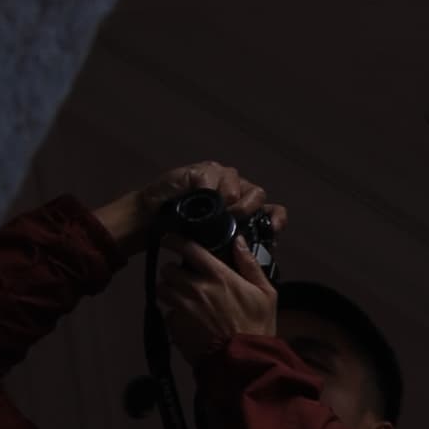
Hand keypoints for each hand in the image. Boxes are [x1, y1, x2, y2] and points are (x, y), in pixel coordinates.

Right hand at [90, 154, 284, 248]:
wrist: (151, 220)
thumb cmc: (182, 233)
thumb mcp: (213, 245)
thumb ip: (233, 246)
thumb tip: (254, 258)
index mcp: (245, 210)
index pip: (272, 211)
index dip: (276, 219)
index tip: (273, 230)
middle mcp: (237, 191)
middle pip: (258, 194)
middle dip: (248, 208)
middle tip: (233, 219)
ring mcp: (220, 178)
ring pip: (237, 182)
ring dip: (229, 197)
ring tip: (216, 210)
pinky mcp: (203, 170)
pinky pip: (213, 174)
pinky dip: (208, 186)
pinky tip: (200, 195)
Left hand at [157, 243, 283, 357]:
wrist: (244, 362)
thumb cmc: (258, 325)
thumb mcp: (266, 293)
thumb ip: (250, 265)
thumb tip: (238, 240)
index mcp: (218, 276)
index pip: (188, 248)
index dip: (175, 240)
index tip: (170, 239)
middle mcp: (195, 288)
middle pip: (168, 270)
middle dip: (172, 271)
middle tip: (181, 277)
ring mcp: (182, 308)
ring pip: (162, 290)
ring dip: (169, 291)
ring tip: (179, 297)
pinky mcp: (175, 327)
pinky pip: (167, 313)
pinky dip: (173, 314)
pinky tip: (185, 320)